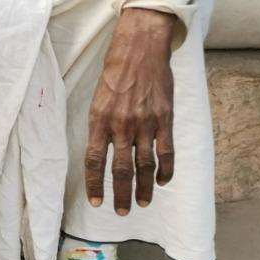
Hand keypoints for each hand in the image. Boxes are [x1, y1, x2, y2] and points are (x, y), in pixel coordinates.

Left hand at [85, 7, 177, 214]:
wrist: (140, 48)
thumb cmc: (115, 70)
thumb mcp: (98, 96)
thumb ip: (101, 123)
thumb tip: (100, 149)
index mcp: (99, 119)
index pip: (93, 159)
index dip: (94, 183)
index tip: (96, 202)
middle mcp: (120, 124)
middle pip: (120, 169)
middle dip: (120, 194)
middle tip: (120, 212)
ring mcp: (144, 123)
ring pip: (144, 165)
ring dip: (142, 189)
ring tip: (142, 204)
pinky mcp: (165, 119)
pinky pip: (166, 152)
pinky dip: (165, 171)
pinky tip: (162, 182)